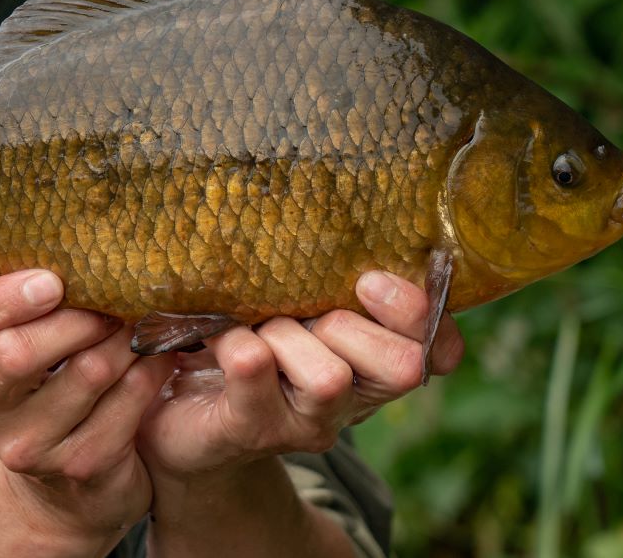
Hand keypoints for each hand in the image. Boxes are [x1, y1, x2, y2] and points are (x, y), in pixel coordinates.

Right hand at [0, 269, 173, 547]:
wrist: (64, 481)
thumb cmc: (44, 378)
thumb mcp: (15, 338)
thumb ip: (21, 297)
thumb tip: (69, 238)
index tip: (49, 281)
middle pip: (18, 352)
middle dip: (76, 315)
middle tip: (113, 294)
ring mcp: (27, 446)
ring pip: (86, 373)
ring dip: (123, 335)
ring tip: (143, 315)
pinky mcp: (78, 466)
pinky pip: (126, 405)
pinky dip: (149, 370)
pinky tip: (159, 354)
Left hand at [136, 271, 464, 481]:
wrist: (185, 419)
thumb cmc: (251, 342)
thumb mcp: (296, 302)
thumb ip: (324, 271)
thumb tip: (330, 194)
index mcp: (371, 360)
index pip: (438, 349)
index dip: (420, 315)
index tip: (369, 280)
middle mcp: (352, 398)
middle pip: (401, 364)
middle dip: (351, 324)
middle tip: (308, 312)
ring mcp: (306, 420)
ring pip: (331, 378)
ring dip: (288, 337)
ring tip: (255, 328)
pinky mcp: (252, 428)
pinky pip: (255, 376)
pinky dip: (237, 344)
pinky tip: (222, 337)